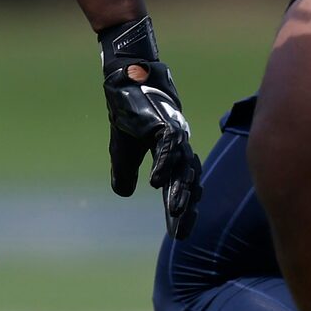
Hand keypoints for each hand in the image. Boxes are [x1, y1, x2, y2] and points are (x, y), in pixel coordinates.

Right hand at [98, 16, 200, 236]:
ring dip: (180, 190)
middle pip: (187, 181)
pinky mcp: (164, 122)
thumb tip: (125, 194)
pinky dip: (164, 164)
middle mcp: (179, 146)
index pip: (179, 185)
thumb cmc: (129, 110)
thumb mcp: (123, 148)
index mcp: (171, 153)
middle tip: (182, 232)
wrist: (127, 77)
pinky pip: (167, 147)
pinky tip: (157, 182)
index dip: (179, 208)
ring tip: (176, 212)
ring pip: (182, 167)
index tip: (179, 232)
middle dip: (185, 207)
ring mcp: (174, 134)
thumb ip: (126, 171)